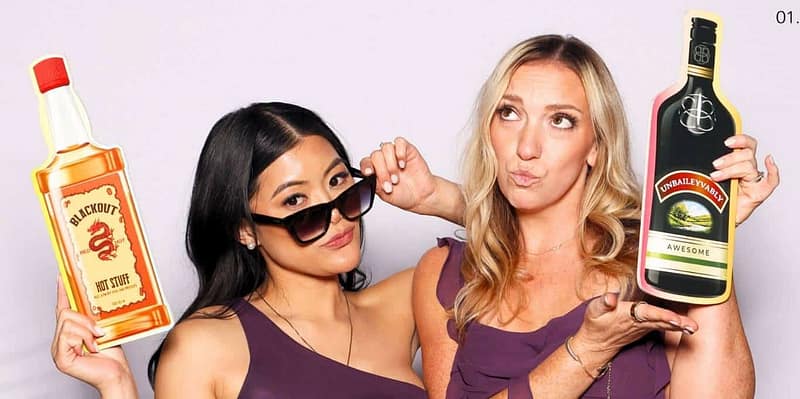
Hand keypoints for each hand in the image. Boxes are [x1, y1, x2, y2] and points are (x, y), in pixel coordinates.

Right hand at [52, 276, 135, 395]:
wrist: (116, 372)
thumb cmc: (111, 353)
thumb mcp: (103, 327)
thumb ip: (94, 316)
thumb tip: (93, 298)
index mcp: (70, 331)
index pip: (63, 308)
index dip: (63, 291)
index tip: (63, 276)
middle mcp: (61, 339)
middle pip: (65, 313)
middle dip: (85, 319)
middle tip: (99, 330)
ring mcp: (58, 349)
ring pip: (68, 323)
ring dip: (87, 330)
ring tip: (97, 341)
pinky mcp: (60, 357)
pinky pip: (68, 336)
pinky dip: (83, 339)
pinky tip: (91, 348)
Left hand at [359, 137, 436, 211]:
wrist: (421, 195)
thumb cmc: (403, 194)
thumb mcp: (385, 194)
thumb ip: (375, 183)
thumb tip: (368, 177)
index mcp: (375, 169)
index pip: (366, 162)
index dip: (366, 166)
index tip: (369, 173)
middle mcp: (384, 160)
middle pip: (376, 156)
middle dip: (382, 171)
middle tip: (390, 183)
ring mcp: (395, 154)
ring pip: (386, 148)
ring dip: (391, 164)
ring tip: (397, 177)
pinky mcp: (407, 149)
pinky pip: (399, 142)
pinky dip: (400, 153)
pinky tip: (402, 165)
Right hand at [570, 293, 697, 366]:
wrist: (596, 344)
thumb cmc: (595, 324)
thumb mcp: (594, 310)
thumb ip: (603, 302)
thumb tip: (611, 297)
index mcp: (628, 316)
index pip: (648, 314)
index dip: (662, 315)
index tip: (675, 318)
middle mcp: (638, 323)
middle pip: (661, 322)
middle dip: (677, 323)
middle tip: (693, 326)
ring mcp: (643, 327)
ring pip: (664, 325)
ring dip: (680, 326)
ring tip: (694, 327)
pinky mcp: (645, 328)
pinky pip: (662, 327)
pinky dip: (675, 326)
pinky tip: (685, 325)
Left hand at [710, 134, 779, 225]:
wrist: (714, 216)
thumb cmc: (711, 198)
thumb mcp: (704, 179)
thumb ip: (703, 169)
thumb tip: (691, 161)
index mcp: (736, 163)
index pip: (745, 144)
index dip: (739, 139)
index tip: (726, 142)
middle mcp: (746, 170)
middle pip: (747, 154)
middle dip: (730, 158)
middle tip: (716, 165)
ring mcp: (752, 181)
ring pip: (750, 166)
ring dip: (732, 169)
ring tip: (717, 176)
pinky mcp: (758, 193)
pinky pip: (771, 181)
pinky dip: (773, 170)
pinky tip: (768, 162)